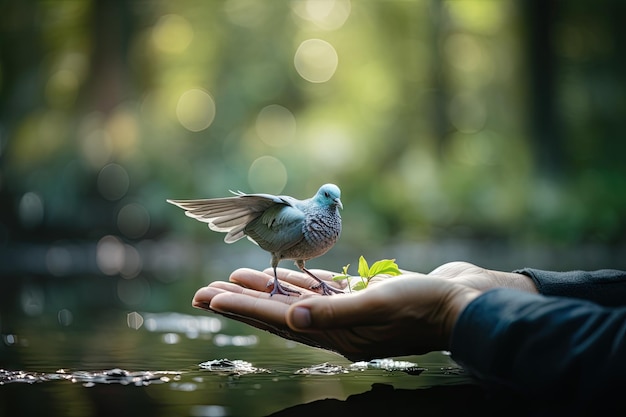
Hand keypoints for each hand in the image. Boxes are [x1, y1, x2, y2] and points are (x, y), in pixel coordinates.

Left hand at [193, 262, 535, 360]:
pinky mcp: (357, 299)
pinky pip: (317, 291)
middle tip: (203, 292)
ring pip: (293, 300)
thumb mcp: (380, 305)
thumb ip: (334, 311)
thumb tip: (291, 319)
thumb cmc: (423, 304)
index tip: (209, 298)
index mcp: (335, 334)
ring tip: (232, 278)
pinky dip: (296, 283)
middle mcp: (334, 327)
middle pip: (276, 313)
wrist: (459, 303)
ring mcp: (345, 314)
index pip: (278, 321)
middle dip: (239, 302)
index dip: (243, 308)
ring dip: (262, 289)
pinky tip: (280, 275)